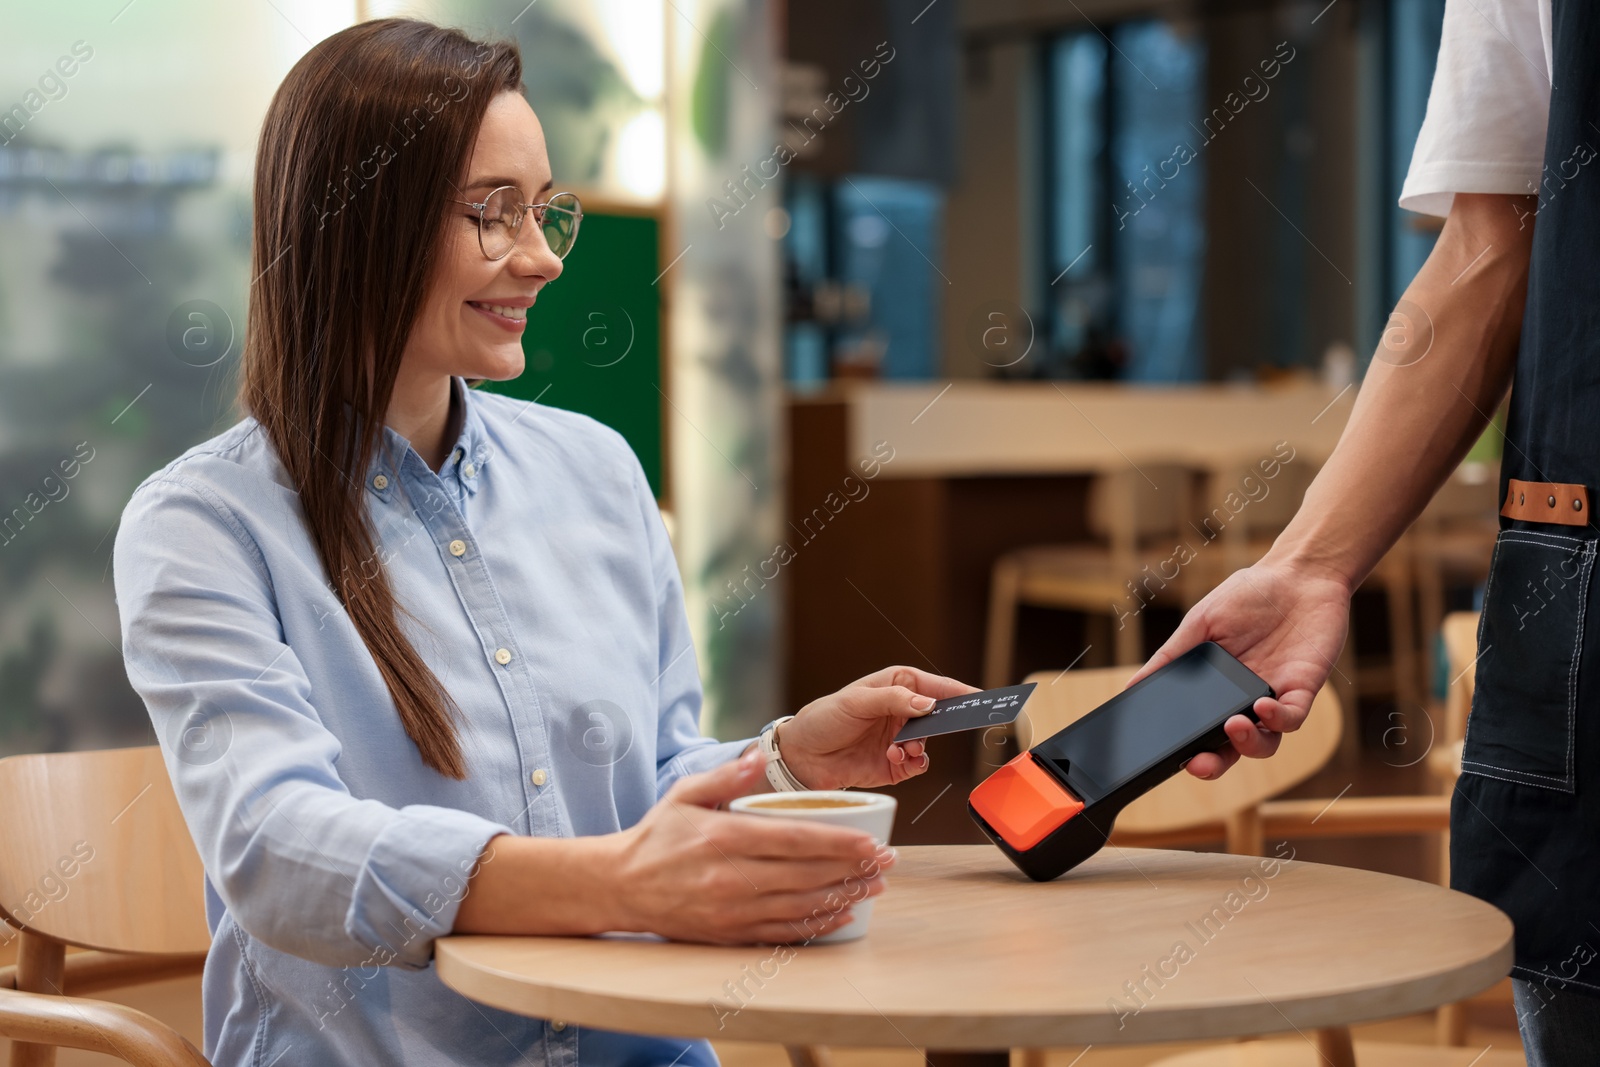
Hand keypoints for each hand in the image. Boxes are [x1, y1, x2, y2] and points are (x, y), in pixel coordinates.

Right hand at [607, 748, 892, 942]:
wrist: (619, 887)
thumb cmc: (657, 836)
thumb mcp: (685, 794)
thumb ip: (726, 777)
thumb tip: (757, 756)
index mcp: (724, 838)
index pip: (794, 841)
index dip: (838, 843)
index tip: (870, 842)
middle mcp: (730, 878)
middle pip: (806, 875)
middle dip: (852, 869)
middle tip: (886, 863)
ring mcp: (730, 910)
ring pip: (799, 907)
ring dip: (842, 897)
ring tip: (874, 888)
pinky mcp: (728, 934)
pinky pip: (781, 933)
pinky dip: (815, 925)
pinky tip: (840, 915)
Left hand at [775, 666, 979, 789]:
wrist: (801, 757)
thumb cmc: (823, 719)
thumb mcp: (855, 701)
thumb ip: (893, 700)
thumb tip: (927, 704)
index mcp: (896, 686)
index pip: (935, 686)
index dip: (959, 691)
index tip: (980, 697)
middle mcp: (902, 711)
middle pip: (939, 716)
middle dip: (946, 723)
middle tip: (957, 727)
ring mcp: (900, 738)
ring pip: (929, 743)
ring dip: (919, 747)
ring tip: (902, 749)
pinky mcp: (895, 764)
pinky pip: (918, 765)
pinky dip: (913, 764)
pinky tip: (897, 759)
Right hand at [1129, 560, 1350, 780]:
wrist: (1298, 573)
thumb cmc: (1248, 596)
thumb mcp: (1199, 624)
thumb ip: (1171, 657)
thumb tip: (1131, 687)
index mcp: (1218, 689)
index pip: (1200, 729)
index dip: (1187, 748)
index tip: (1170, 754)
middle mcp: (1245, 700)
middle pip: (1229, 747)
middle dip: (1214, 763)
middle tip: (1199, 763)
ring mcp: (1275, 697)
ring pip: (1265, 743)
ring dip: (1247, 744)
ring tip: (1233, 726)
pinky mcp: (1304, 689)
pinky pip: (1292, 717)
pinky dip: (1277, 718)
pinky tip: (1261, 705)